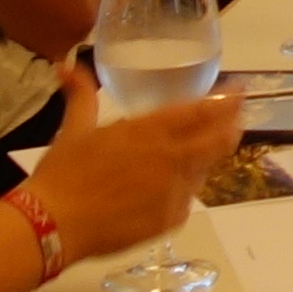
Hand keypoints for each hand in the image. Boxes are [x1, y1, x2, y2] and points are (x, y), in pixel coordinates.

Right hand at [25, 51, 244, 255]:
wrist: (54, 226)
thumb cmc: (64, 174)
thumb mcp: (74, 129)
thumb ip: (81, 95)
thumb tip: (67, 65)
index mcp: (150, 131)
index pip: (202, 111)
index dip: (226, 100)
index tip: (238, 92)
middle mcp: (171, 160)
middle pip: (218, 140)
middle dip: (231, 126)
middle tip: (236, 118)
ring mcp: (174, 192)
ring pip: (203, 170)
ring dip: (204, 158)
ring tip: (197, 152)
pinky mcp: (170, 221)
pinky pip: (186, 199)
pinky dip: (183, 188)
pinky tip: (170, 187)